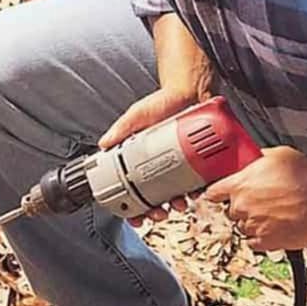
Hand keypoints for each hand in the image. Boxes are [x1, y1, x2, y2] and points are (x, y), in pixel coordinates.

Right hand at [99, 87, 195, 224]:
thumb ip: (122, 129)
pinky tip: (197, 193)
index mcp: (144, 156)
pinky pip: (201, 180)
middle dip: (157, 210)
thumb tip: (104, 144)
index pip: (136, 186)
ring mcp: (183, 162)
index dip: (134, 204)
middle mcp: (164, 162)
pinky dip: (199, 190)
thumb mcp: (138, 115)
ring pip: (179, 192)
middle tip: (158, 214)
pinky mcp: (202, 158)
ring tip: (178, 205)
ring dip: (178, 204)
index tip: (134, 216)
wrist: (191, 89)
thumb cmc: (164, 100)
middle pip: (158, 195)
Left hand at [204, 146, 306, 250]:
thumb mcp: (277, 155)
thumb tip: (256, 157)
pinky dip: (260, 240)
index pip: (213, 193)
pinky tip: (271, 232)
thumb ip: (259, 159)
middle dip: (243, 209)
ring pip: (243, 228)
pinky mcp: (268, 242)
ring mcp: (253, 225)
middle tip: (260, 205)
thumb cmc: (305, 175)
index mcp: (239, 185)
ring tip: (271, 217)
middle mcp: (242, 206)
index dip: (216, 195)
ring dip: (253, 224)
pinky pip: (255, 244)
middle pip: (231, 212)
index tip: (218, 197)